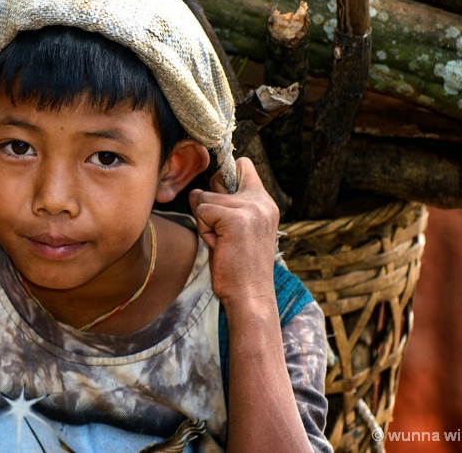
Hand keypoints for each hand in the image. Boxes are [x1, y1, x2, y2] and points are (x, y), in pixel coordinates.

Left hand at [189, 157, 278, 309]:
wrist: (250, 296)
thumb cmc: (238, 266)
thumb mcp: (234, 230)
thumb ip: (224, 206)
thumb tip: (197, 191)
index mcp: (265, 203)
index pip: (243, 165)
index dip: (223, 175)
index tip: (220, 192)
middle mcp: (261, 201)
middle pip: (214, 181)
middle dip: (208, 206)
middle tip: (221, 234)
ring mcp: (250, 208)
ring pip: (204, 198)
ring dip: (204, 223)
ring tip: (221, 243)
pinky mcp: (236, 218)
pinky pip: (201, 211)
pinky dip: (203, 230)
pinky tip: (218, 246)